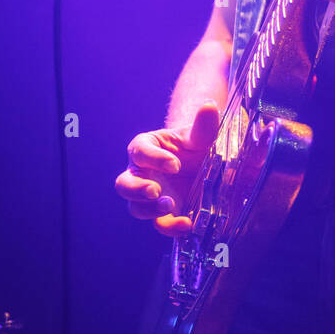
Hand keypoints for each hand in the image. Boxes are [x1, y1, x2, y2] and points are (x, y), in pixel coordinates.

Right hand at [114, 102, 219, 235]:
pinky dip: (170, 227)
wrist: (201, 164)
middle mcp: (140, 174)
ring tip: (170, 205)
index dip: (154, 158)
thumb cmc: (193, 146)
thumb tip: (209, 106)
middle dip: (137, 189)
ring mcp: (148, 197)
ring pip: (135, 207)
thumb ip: (203, 125)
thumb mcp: (198, 136)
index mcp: (144, 148)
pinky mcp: (162, 214)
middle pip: (124, 184)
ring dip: (149, 210)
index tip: (175, 164)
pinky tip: (187, 224)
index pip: (140, 152)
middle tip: (156, 190)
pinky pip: (158, 224)